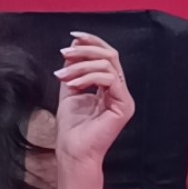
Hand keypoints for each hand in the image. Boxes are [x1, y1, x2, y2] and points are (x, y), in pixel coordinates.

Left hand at [53, 31, 134, 166]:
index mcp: (110, 86)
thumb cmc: (72, 128)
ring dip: (81, 66)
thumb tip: (74, 45)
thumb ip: (73, 69)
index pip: (106, 56)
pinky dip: (88, 77)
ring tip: (63, 75)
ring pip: (108, 65)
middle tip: (65, 52)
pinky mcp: (124, 106)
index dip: (92, 42)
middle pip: (110, 55)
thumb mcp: (70, 90)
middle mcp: (120, 90)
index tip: (73, 36)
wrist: (73, 152)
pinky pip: (110, 79)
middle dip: (86, 50)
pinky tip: (72, 84)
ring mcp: (124, 98)